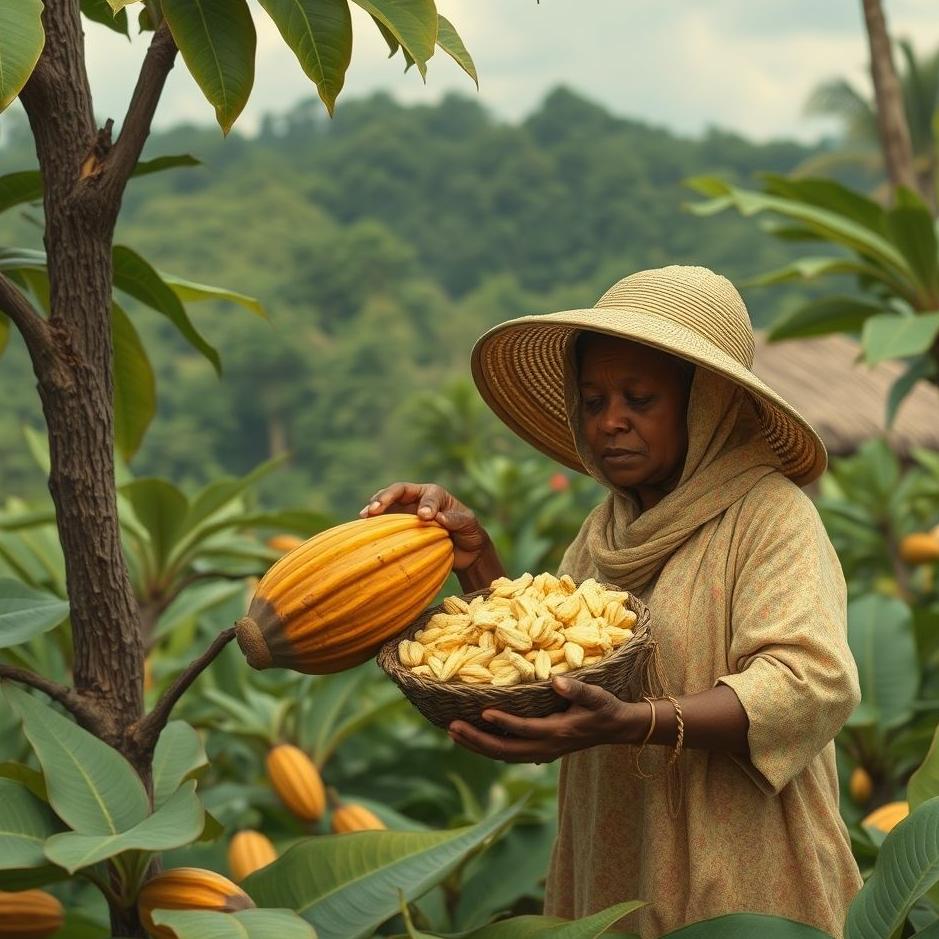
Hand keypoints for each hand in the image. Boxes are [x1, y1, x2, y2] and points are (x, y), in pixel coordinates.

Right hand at [360, 481, 490, 569]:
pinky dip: (375, 524)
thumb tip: (439, 518)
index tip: (425, 517)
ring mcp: (407, 512)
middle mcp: (418, 499)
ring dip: (374, 508)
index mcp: (436, 494)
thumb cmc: (469, 533)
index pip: (426, 494)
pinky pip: (386, 522)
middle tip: (374, 510)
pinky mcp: (401, 527)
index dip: (425, 504)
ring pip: (387, 504)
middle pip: (398, 491)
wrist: (467, 551)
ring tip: (364, 516)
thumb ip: (457, 520)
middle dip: (385, 498)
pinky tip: (365, 530)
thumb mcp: (469, 524)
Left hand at [448, 677, 643, 762]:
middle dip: (478, 740)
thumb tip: (555, 680)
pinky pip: (509, 754)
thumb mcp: (596, 696)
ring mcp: (542, 752)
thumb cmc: (606, 708)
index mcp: (558, 732)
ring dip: (477, 746)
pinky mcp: (540, 751)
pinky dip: (488, 749)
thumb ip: (577, 690)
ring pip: (504, 756)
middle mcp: (547, 747)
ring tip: (453, 732)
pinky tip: (472, 739)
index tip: (483, 712)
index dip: (505, 723)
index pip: (526, 729)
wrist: (617, 729)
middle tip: (452, 727)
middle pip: (506, 750)